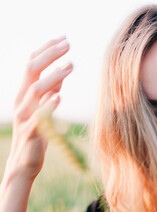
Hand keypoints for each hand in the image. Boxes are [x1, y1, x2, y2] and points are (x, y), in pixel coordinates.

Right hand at [6, 36, 72, 179]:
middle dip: (49, 55)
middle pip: (31, 70)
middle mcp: (21, 101)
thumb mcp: (43, 108)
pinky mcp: (31, 132)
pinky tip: (59, 97)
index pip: (32, 64)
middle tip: (68, 44)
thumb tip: (60, 74)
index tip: (64, 38)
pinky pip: (38, 117)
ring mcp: (25, 116)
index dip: (46, 49)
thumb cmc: (36, 133)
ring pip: (35, 90)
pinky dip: (47, 105)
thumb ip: (50, 91)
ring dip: (53, 76)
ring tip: (70, 65)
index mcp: (24, 93)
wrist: (24, 163)